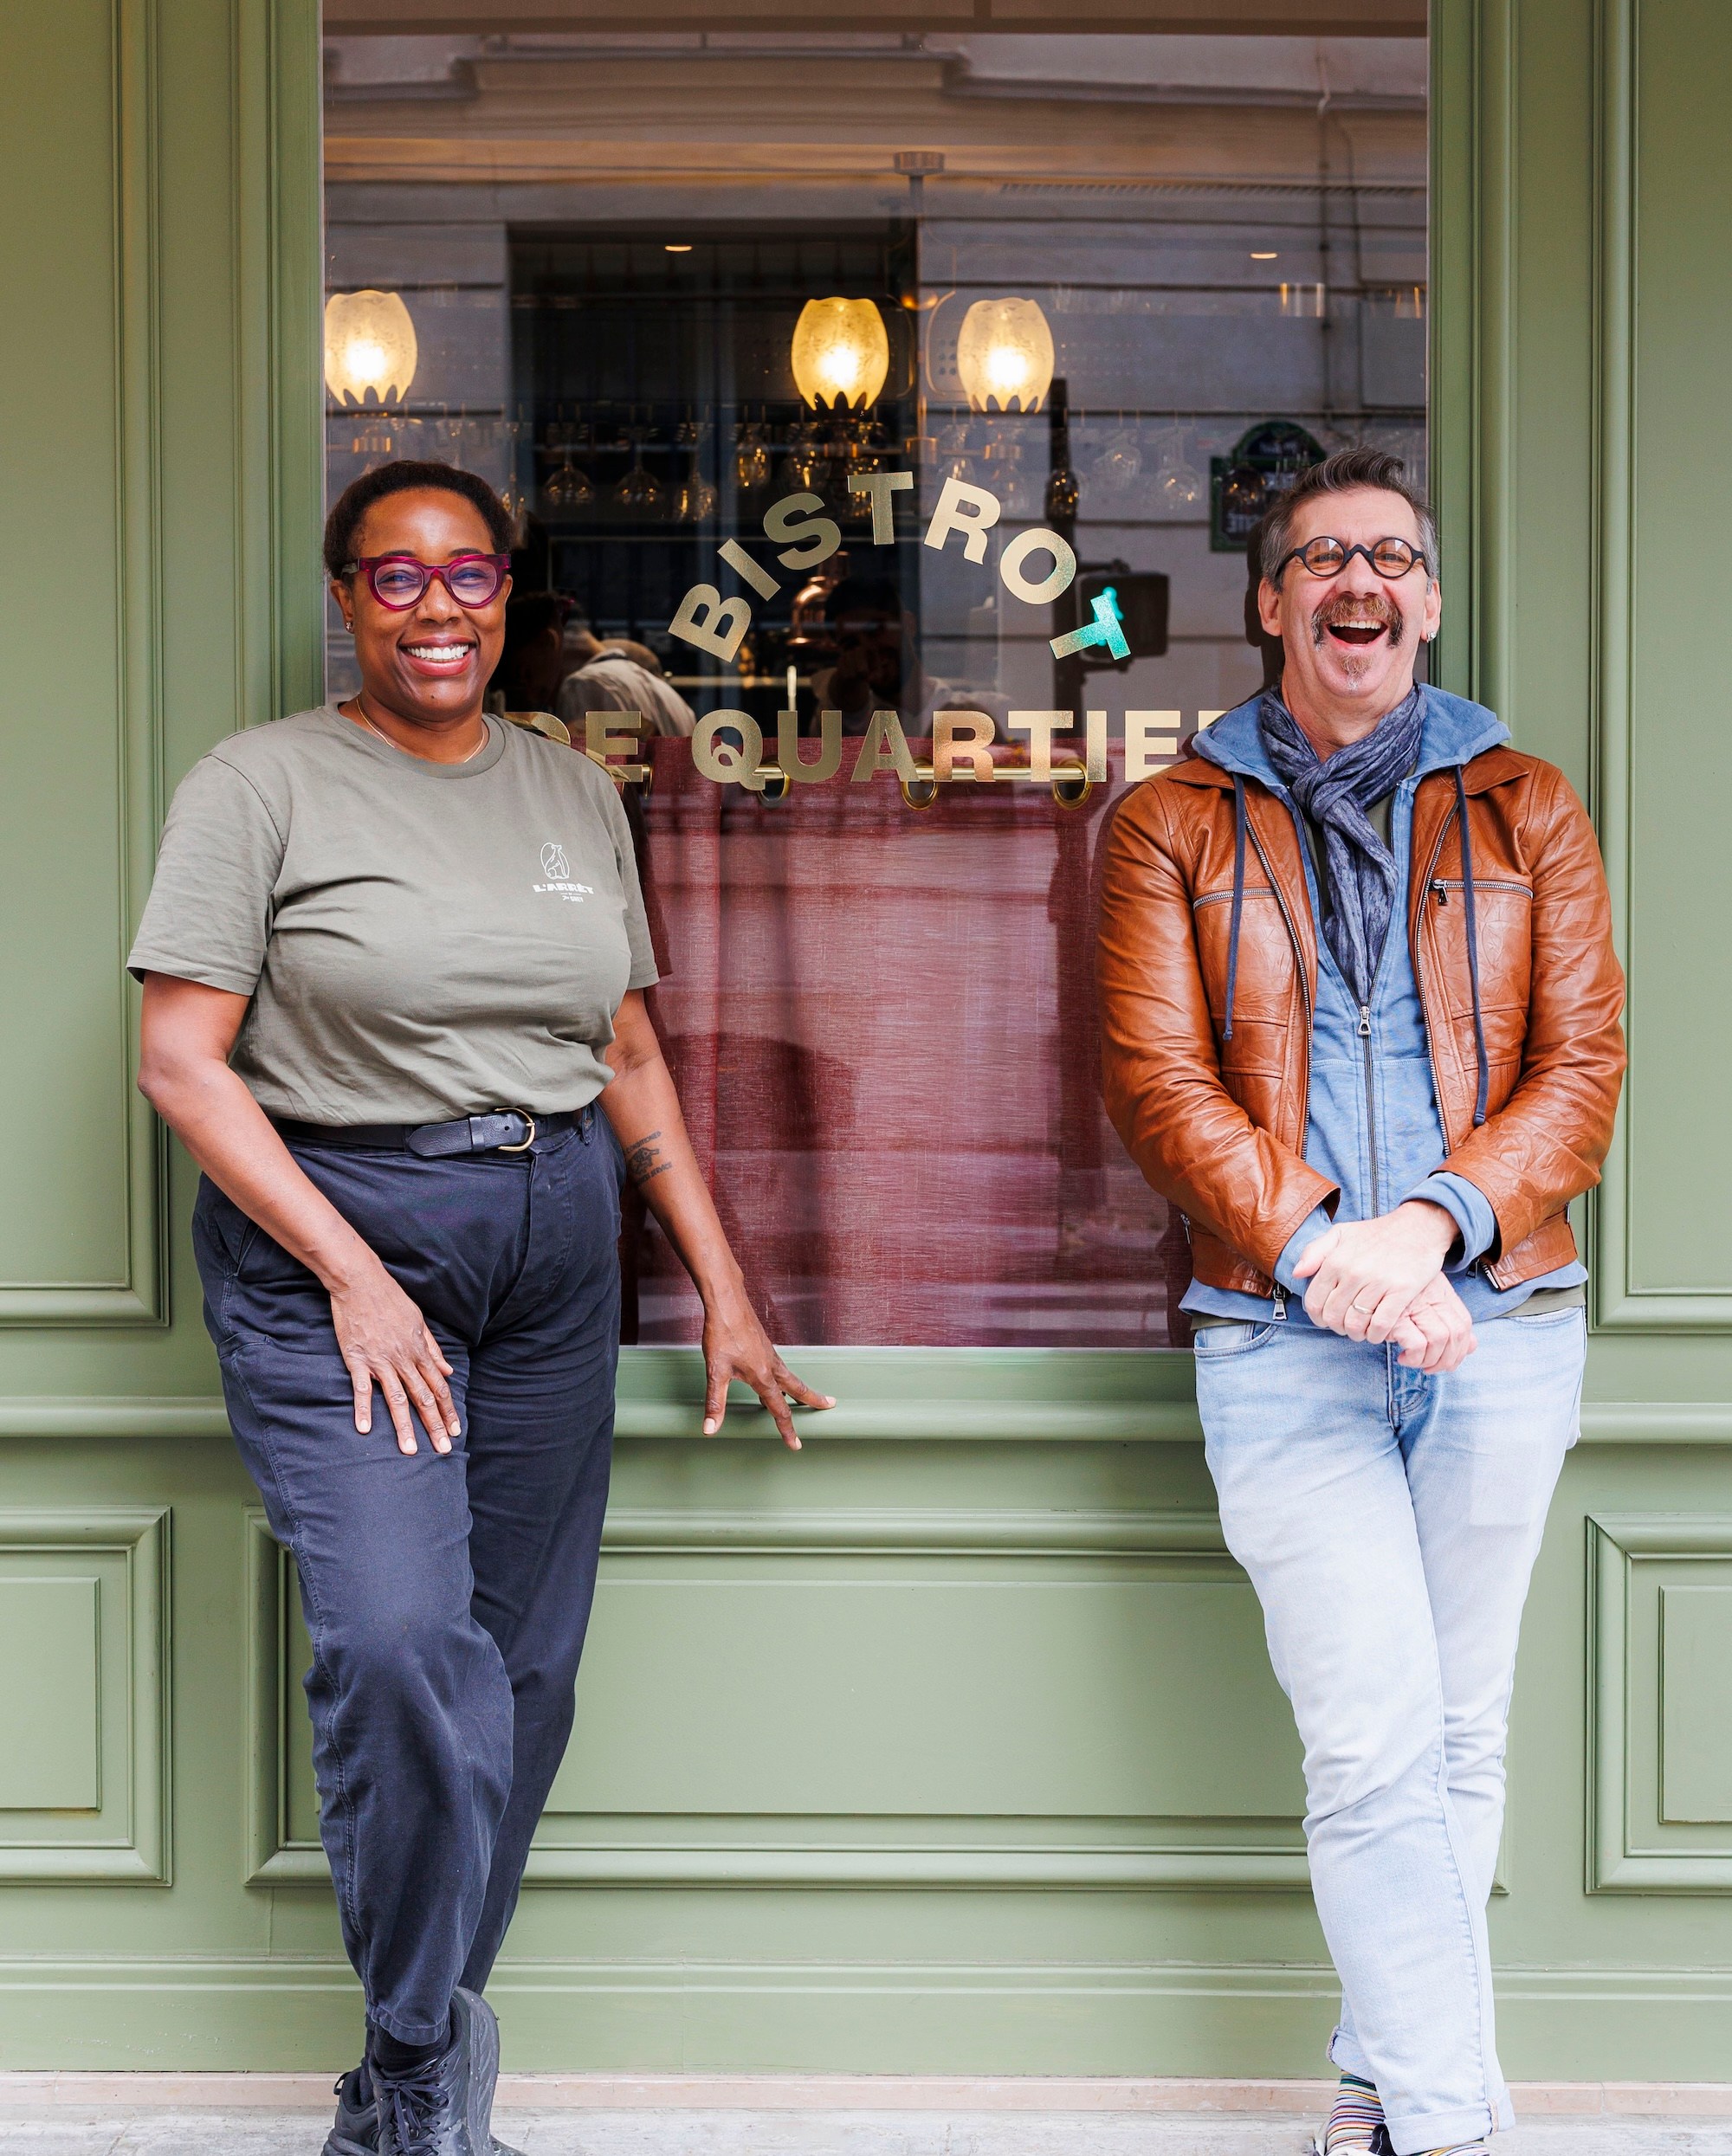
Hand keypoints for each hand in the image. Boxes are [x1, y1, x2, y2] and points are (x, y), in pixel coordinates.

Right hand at [329, 1255, 460, 1455]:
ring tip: (411, 1450)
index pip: (439, 1387)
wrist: (361, 1282)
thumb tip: (448, 1372)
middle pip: (423, 1398)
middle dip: (434, 1426)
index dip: (447, 1410)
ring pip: (397, 1399)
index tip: (454, 1431)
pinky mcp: (358, 1359)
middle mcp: (404, 1359)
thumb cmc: (391, 1299)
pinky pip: (362, 1388)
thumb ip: (433, 1349)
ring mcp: (381, 1361)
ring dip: (405, 1426)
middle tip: (443, 1450)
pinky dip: (363, 1409)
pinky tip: (364, 1429)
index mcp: (419, 1351)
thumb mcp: (418, 1321)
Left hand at [701, 1289, 834, 1449]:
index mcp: (762, 1376)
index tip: (795, 1445)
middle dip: (813, 1400)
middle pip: (797, 1388)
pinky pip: (780, 1366)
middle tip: (829, 1406)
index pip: (779, 1409)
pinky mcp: (764, 1345)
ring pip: (790, 1376)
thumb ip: (715, 1402)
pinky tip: (776, 1377)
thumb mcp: (715, 1371)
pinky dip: (785, 1377)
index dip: (787, 1430)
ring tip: (806, 1398)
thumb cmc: (722, 1333)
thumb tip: (711, 1428)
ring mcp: (769, 1354)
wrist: (727, 1302)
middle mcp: (771, 1365)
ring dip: (800, 1389)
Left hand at [1292, 1199, 1457, 1341]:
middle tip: (1347, 1327)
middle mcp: (1353, 1272)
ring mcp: (1377, 1282)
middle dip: (1337, 1328)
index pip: (1314, 1303)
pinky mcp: (1401, 1291)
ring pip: (1355, 1324)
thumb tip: (1296, 1274)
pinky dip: (1375, 1335)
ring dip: (1356, 1334)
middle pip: (1333, 1317)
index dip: (1318, 1318)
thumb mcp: (1340, 1233)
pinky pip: (1380, 1324)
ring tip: (1361, 1331)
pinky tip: (1376, 1333)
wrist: (1417, 1227)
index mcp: (1335, 1261)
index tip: (1327, 1320)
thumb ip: (1314, 1251)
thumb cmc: (1376, 1234)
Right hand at [1391, 1272, 1477, 1373]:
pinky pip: (1417, 1344)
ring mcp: (1414, 1304)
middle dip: (1448, 1360)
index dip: (1461, 1349)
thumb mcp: (1425, 1296)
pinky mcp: (1394, 1315)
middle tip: (1430, 1368)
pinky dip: (1414, 1357)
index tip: (1447, 1362)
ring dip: (1429, 1360)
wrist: (1365, 1260)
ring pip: (1440, 1340)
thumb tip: (1472, 1347)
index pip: (1464, 1323)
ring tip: (1412, 1362)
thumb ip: (1450, 1320)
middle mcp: (1431, 1295)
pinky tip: (1401, 1356)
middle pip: (1457, 1333)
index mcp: (1439, 1290)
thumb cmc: (1390, 1285)